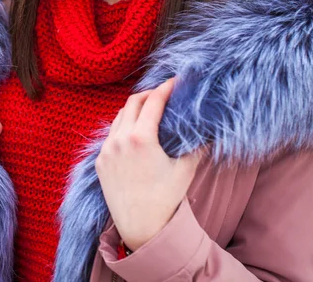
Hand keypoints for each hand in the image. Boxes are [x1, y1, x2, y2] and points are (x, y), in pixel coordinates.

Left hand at [95, 78, 200, 251]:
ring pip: (120, 116)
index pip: (153, 101)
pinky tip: (135, 130)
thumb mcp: (185, 169)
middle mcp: (119, 140)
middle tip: (163, 93)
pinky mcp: (100, 161)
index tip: (175, 82)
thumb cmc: (166, 199)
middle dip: (149, 94)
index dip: (165, 88)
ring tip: (150, 109)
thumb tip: (212, 128)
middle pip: (133, 102)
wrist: (141, 230)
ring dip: (135, 108)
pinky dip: (124, 125)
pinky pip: (111, 133)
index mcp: (140, 138)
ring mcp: (106, 150)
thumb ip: (198, 145)